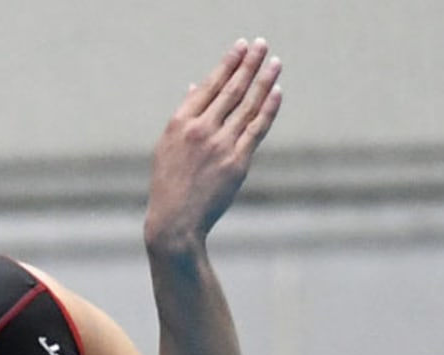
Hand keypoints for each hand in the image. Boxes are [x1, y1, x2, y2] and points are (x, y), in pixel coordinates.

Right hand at [147, 39, 281, 254]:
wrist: (175, 220)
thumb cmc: (169, 183)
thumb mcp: (166, 146)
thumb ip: (184, 114)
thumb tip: (196, 85)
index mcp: (179, 124)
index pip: (209, 86)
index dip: (227, 64)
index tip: (241, 46)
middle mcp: (200, 131)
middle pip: (231, 90)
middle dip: (248, 65)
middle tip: (262, 45)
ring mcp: (220, 146)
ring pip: (247, 106)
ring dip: (264, 81)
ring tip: (275, 62)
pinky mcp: (237, 162)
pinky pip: (257, 129)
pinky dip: (268, 109)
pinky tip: (276, 92)